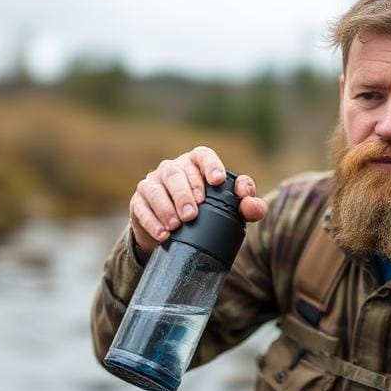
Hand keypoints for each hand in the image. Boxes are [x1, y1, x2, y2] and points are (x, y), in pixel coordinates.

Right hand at [129, 146, 267, 254]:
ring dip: (166, 207)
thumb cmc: (208, 214)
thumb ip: (248, 206)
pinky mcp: (138, 202)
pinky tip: (163, 233)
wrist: (175, 236)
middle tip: (192, 214)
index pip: (202, 155)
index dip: (210, 165)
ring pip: (155, 188)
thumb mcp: (230, 211)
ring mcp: (153, 184)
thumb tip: (251, 205)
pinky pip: (142, 207)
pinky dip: (152, 221)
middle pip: (176, 173)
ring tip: (177, 225)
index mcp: (196, 164)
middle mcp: (173, 169)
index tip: (216, 181)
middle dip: (184, 193)